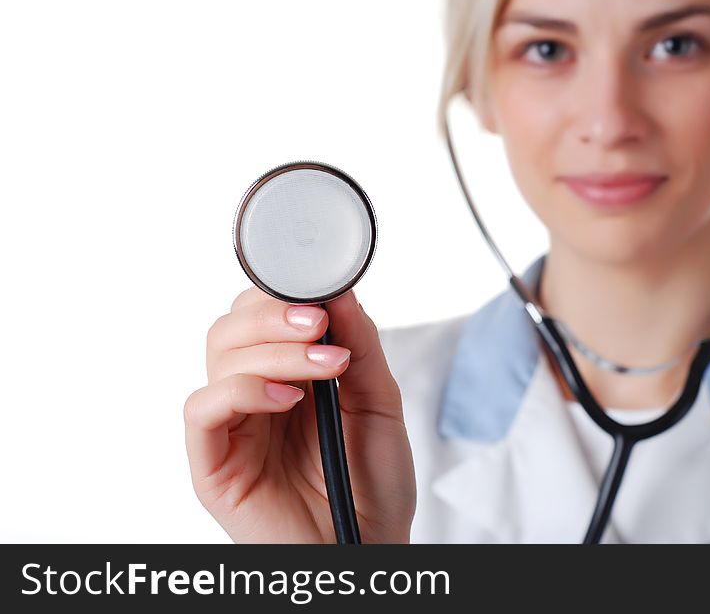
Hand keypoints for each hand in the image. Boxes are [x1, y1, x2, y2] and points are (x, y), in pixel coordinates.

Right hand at [184, 288, 415, 542]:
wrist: (369, 546)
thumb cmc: (372, 481)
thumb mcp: (379, 402)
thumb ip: (360, 345)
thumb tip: (340, 292)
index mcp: (287, 374)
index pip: (260, 313)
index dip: (281, 294)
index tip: (322, 293)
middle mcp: (253, 394)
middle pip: (231, 326)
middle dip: (274, 315)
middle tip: (318, 324)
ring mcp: (231, 427)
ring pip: (219, 357)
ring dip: (273, 350)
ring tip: (325, 366)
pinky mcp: (212, 464)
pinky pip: (202, 409)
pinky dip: (242, 390)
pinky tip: (287, 400)